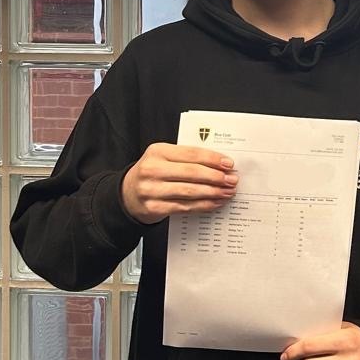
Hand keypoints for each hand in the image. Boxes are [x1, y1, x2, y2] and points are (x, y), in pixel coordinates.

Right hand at [121, 144, 237, 224]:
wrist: (127, 194)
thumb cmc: (152, 174)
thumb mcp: (163, 158)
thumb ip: (186, 159)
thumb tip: (220, 165)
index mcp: (157, 151)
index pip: (191, 153)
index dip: (213, 159)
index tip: (229, 164)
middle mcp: (152, 169)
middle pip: (192, 173)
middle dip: (216, 177)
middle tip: (232, 180)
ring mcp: (152, 190)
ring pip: (190, 191)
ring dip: (213, 193)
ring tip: (227, 192)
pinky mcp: (155, 208)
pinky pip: (185, 207)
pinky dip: (203, 205)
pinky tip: (215, 203)